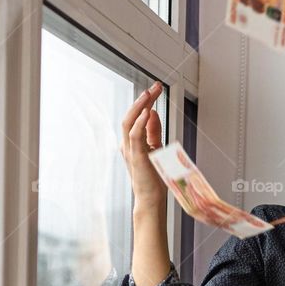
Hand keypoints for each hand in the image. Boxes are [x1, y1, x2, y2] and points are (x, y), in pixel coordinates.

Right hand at [120, 81, 166, 209]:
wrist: (151, 198)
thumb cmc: (154, 177)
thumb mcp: (156, 148)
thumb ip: (153, 131)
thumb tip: (153, 113)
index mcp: (132, 142)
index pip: (137, 116)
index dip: (146, 101)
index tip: (156, 89)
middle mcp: (128, 144)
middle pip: (131, 115)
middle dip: (143, 100)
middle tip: (154, 87)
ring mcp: (130, 150)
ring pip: (129, 122)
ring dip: (139, 107)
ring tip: (149, 94)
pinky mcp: (136, 157)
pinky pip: (135, 136)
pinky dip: (140, 123)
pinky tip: (147, 112)